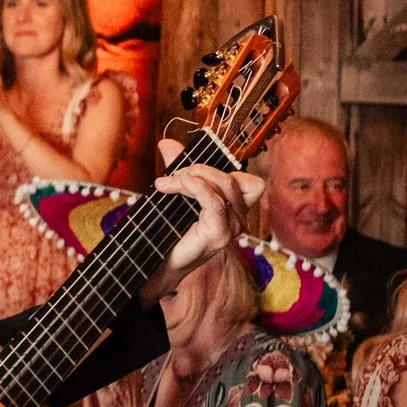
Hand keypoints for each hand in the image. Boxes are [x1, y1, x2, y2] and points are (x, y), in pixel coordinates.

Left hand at [139, 139, 262, 302]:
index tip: (186, 168)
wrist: (158, 264)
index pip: (248, 180)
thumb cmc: (169, 231)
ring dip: (193, 177)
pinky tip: (178, 184)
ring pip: (225, 186)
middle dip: (200, 168)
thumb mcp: (176, 194)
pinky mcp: (219, 235)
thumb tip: (167, 143)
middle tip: (172, 175)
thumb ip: (177, 169)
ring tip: (168, 182)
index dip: (222, 167)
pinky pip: (215, 202)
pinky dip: (197, 188)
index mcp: (234, 208)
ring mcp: (232, 228)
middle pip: (233, 178)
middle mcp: (238, 218)